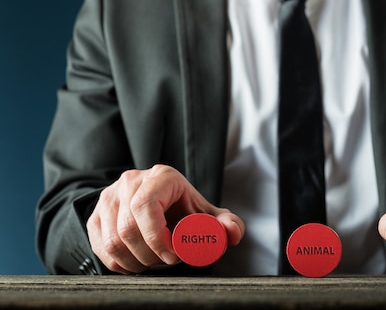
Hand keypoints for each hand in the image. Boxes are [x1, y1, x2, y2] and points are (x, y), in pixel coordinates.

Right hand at [86, 164, 244, 273]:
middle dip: (149, 255)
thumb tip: (232, 233)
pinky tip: (136, 263)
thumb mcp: (207, 214)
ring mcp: (109, 197)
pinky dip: (119, 264)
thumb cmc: (184, 208)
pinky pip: (101, 247)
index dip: (156, 237)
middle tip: (165, 262)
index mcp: (160, 177)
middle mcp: (131, 182)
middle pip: (128, 228)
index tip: (172, 256)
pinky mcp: (96, 214)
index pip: (146, 206)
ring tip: (152, 263)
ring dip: (134, 261)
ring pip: (113, 240)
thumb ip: (225, 223)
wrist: (160, 201)